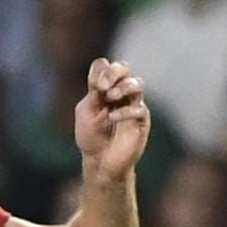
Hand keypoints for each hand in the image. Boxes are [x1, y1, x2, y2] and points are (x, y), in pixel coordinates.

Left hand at [74, 58, 149, 179]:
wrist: (100, 161)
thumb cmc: (91, 135)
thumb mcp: (86, 111)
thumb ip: (94, 92)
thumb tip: (102, 66)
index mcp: (105, 88)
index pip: (107, 67)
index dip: (103, 71)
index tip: (96, 86)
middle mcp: (121, 93)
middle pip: (125, 69)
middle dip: (115, 73)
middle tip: (103, 87)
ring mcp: (133, 105)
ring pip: (138, 84)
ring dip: (124, 86)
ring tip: (112, 96)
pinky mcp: (141, 121)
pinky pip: (139, 109)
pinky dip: (125, 111)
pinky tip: (112, 117)